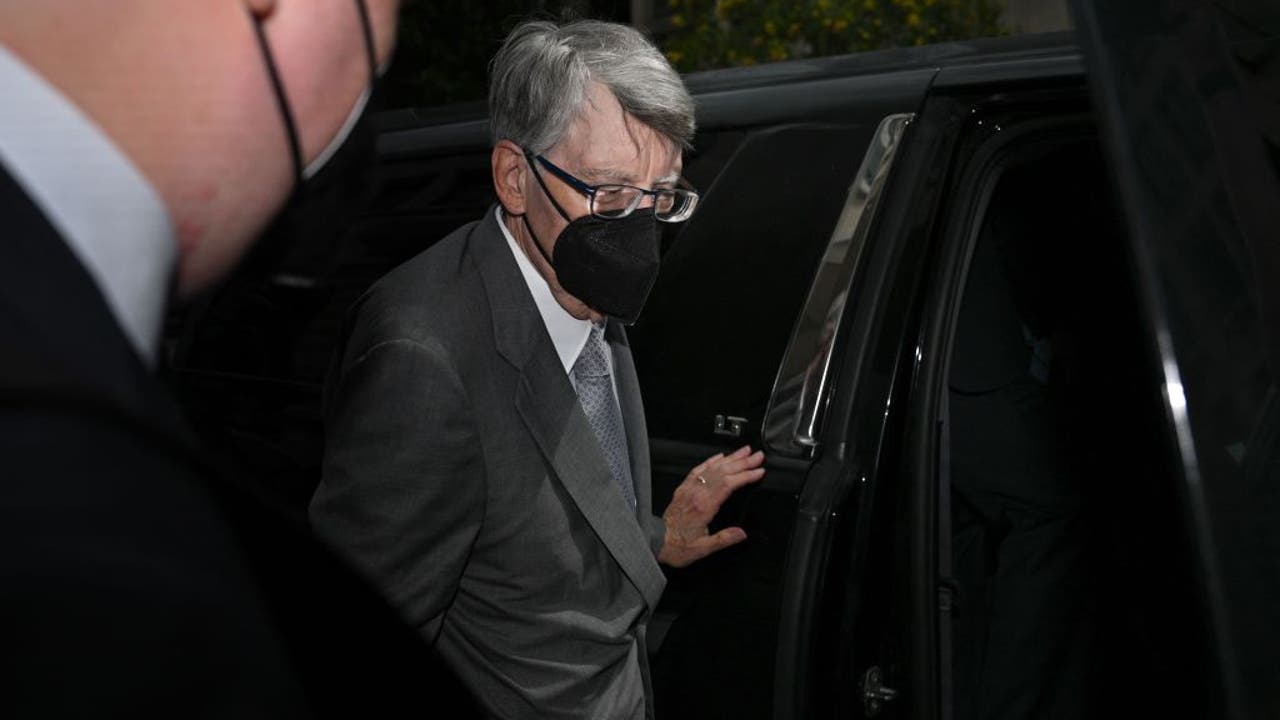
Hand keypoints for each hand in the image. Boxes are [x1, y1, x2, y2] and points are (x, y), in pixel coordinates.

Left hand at [657, 445, 765, 567]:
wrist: (654, 540)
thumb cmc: (677, 546)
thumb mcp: (702, 549)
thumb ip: (723, 539)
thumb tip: (742, 533)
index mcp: (704, 506)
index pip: (728, 484)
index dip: (745, 476)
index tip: (759, 471)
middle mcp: (696, 493)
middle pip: (723, 472)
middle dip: (743, 462)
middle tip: (758, 456)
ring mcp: (689, 489)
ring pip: (712, 468)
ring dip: (730, 458)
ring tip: (745, 451)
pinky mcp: (683, 488)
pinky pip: (698, 469)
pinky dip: (710, 461)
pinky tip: (719, 456)